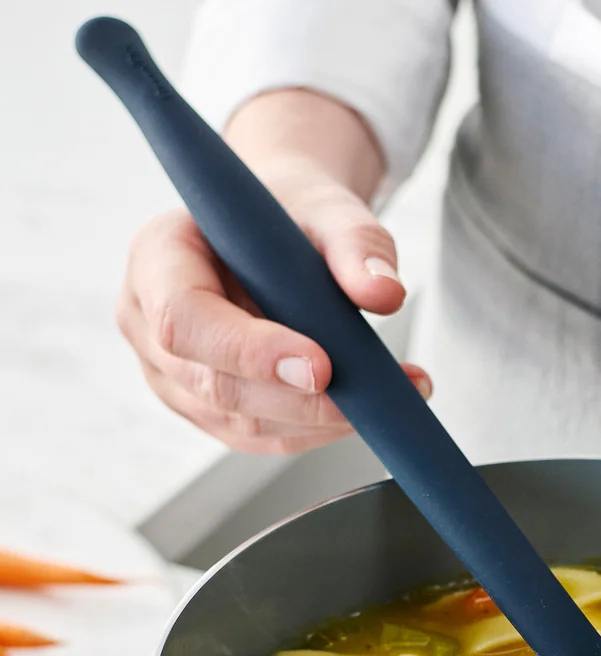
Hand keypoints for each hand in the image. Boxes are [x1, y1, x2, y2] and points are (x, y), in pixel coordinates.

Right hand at [116, 91, 431, 453]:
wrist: (275, 236)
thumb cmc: (286, 216)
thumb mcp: (326, 208)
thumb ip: (356, 242)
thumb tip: (385, 292)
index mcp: (158, 258)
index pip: (186, 319)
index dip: (250, 351)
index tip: (321, 365)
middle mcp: (150, 324)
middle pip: (217, 386)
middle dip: (302, 401)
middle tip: (373, 393)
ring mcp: (174, 377)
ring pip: (243, 423)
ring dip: (320, 422)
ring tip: (387, 397)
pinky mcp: (208, 410)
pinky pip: (262, 438)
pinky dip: (317, 432)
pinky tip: (361, 411)